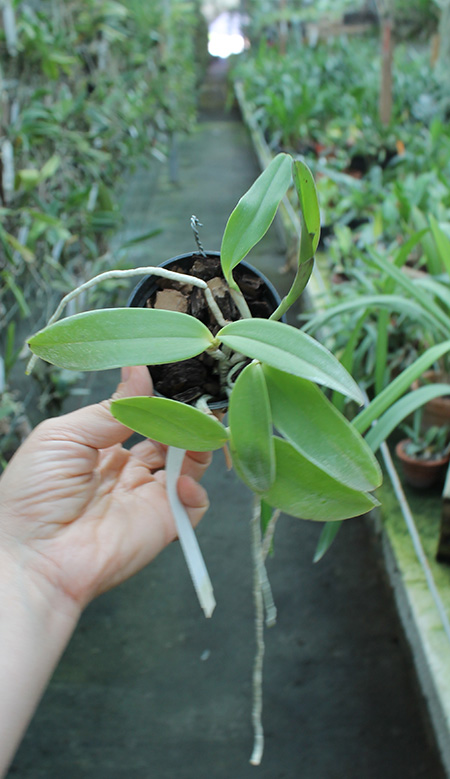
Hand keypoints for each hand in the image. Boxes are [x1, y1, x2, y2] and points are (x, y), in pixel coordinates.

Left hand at [0, 366, 210, 612]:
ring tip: (196, 430)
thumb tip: (139, 369)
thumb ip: (110, 407)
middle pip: (171, 437)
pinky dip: (197, 488)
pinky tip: (181, 481)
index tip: (172, 379)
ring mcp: (148, 498)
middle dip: (184, 418)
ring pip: (190, 464)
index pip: (143, 416)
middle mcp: (130, 471)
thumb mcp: (65, 435)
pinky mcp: (163, 524)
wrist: (34, 555)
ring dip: (197, 444)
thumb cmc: (34, 494)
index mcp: (103, 448)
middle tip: (193, 404)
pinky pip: (194, 504)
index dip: (158, 399)